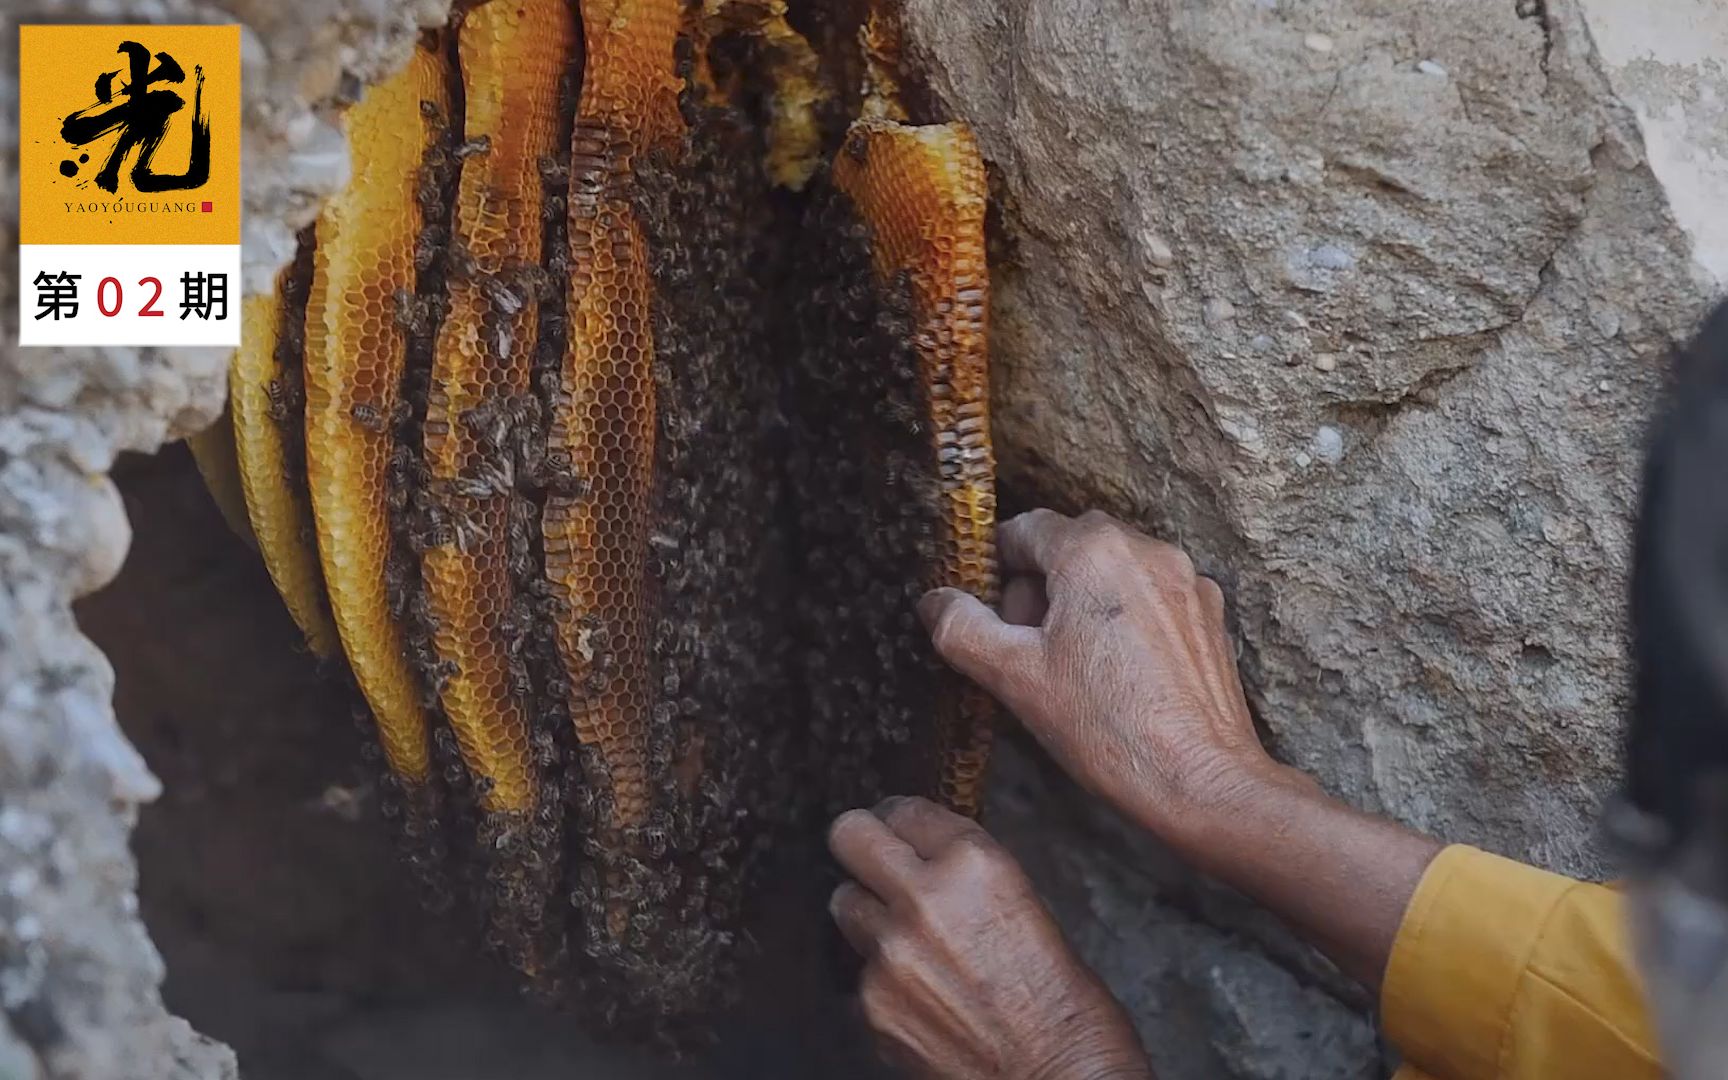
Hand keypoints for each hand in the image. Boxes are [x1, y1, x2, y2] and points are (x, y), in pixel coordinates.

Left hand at [828, 797, 1151, 1079]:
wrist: (1059, 1077)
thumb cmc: (1061, 999)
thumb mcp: (1023, 901)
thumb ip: (965, 872)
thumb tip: (922, 854)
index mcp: (974, 863)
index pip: (905, 810)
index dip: (902, 821)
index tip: (900, 831)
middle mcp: (924, 899)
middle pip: (849, 836)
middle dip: (862, 846)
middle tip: (876, 862)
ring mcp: (890, 954)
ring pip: (845, 905)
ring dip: (870, 915)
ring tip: (911, 942)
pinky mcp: (871, 1004)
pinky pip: (858, 971)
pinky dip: (881, 978)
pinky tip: (923, 996)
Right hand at [921, 509, 1441, 987]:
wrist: (1200, 779)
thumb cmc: (1108, 728)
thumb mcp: (1014, 678)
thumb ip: (962, 629)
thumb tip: (935, 602)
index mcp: (1094, 552)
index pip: (1025, 529)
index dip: (996, 568)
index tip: (990, 612)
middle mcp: (1146, 549)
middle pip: (1071, 545)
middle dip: (1040, 586)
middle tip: (1028, 647)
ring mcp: (1186, 580)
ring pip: (1113, 570)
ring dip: (1083, 601)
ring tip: (1074, 666)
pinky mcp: (1209, 614)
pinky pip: (1151, 595)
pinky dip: (1126, 618)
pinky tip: (1118, 674)